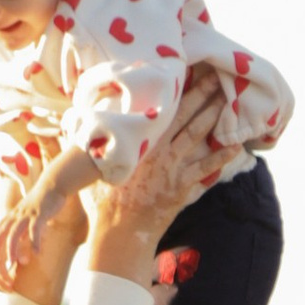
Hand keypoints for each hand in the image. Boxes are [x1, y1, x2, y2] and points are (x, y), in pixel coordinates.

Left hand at [0, 175, 91, 304]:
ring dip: (13, 251)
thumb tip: (18, 261)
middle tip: (4, 276)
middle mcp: (12, 219)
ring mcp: (25, 215)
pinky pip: (35, 228)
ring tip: (16, 265)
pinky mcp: (39, 213)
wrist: (52, 185)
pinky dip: (34, 241)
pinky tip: (38, 253)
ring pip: (13, 234)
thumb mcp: (26, 224)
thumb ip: (20, 240)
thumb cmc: (40, 207)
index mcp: (7, 223)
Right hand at [85, 80, 227, 280]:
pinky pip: (207, 169)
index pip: (159, 109)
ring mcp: (173, 169)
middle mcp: (158, 151)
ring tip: (230, 99)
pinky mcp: (183, 188)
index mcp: (137, 142)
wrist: (119, 234)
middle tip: (218, 76)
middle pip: (184, 116)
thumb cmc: (103, 202)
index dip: (174, 90)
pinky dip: (222, 157)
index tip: (186, 71)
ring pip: (198, 136)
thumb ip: (85, 143)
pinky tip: (237, 145)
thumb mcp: (91, 167)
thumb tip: (66, 124)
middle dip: (202, 94)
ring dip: (214, 116)